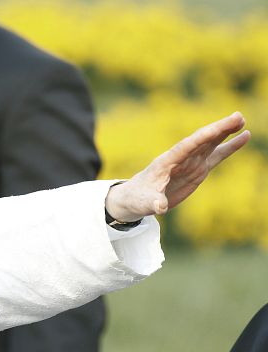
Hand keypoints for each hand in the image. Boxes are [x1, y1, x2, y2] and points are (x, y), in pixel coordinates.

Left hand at [105, 112, 249, 221]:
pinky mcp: (197, 169)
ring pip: (210, 143)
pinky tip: (244, 136)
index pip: (186, 146)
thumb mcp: (143, 202)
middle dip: (218, 129)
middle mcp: (180, 158)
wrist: (136, 199)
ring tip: (242, 120)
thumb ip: (153, 202)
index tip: (218, 127)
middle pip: (201, 140)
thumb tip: (160, 207)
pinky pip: (217, 155)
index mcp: (166, 162)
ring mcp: (190, 162)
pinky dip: (230, 146)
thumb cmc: (137, 198)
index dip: (202, 137)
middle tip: (238, 116)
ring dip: (226, 132)